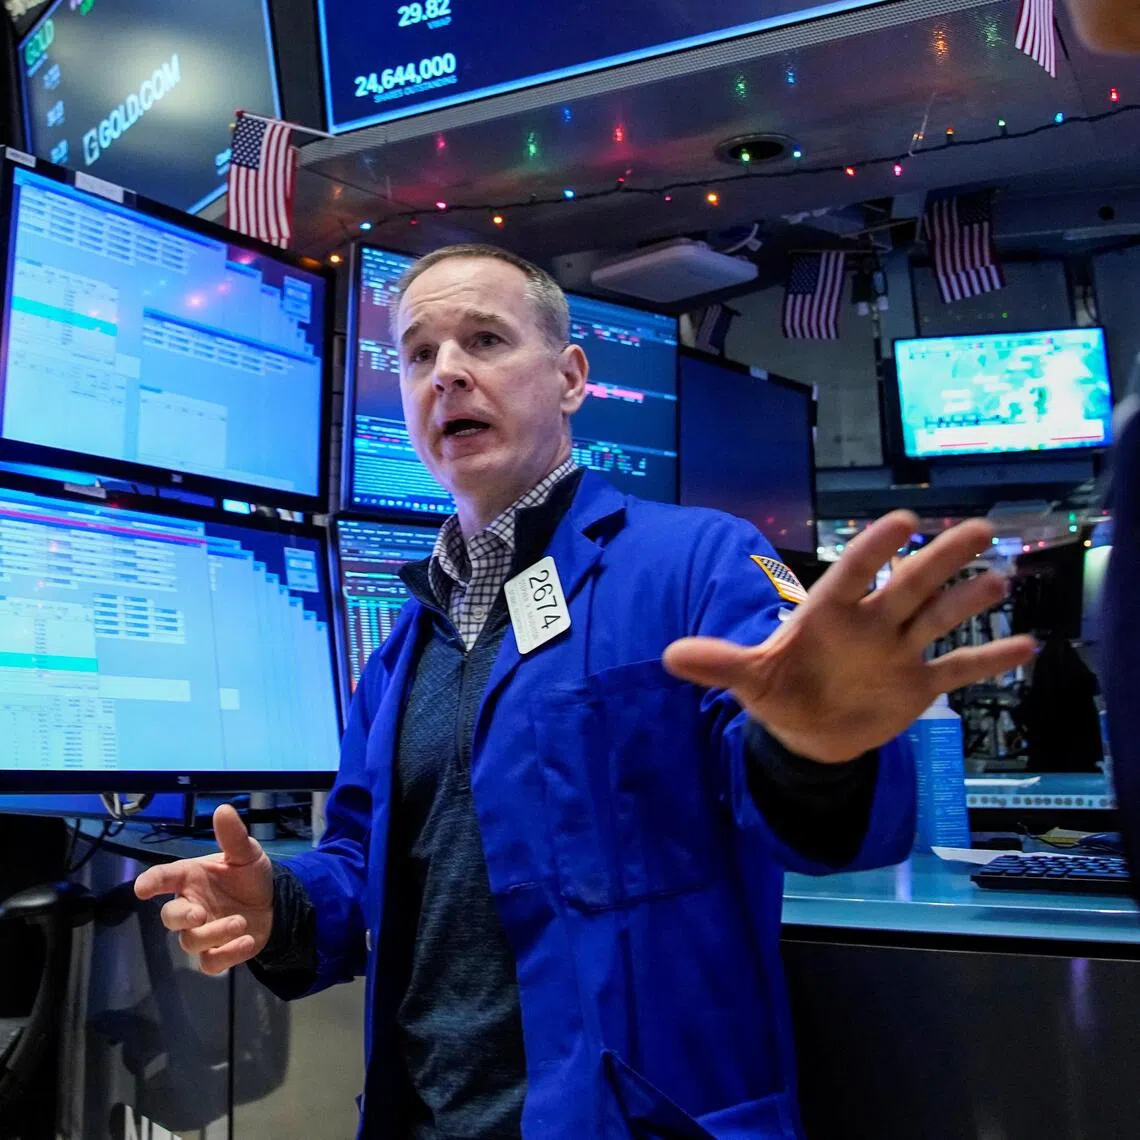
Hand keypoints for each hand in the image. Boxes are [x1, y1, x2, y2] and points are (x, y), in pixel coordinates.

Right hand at [134, 804, 273, 975]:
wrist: (273, 902)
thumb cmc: (249, 876)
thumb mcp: (246, 853)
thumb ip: (233, 836)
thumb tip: (223, 809)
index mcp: (191, 878)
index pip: (163, 878)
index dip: (150, 882)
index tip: (143, 888)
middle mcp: (190, 906)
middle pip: (169, 917)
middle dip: (181, 917)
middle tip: (199, 915)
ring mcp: (202, 932)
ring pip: (190, 942)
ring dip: (214, 934)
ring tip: (241, 922)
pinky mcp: (217, 952)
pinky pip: (210, 962)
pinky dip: (227, 954)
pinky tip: (247, 941)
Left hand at [663, 511, 1035, 764]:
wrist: (806, 734)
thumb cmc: (779, 691)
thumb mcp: (748, 679)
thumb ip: (718, 663)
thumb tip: (669, 656)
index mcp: (829, 614)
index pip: (854, 572)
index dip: (876, 548)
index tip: (904, 520)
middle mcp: (870, 625)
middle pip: (909, 585)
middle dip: (940, 559)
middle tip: (978, 528)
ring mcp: (898, 653)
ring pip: (939, 618)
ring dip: (969, 601)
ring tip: (1000, 580)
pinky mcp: (917, 686)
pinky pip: (958, 670)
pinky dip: (990, 661)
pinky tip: (1028, 646)